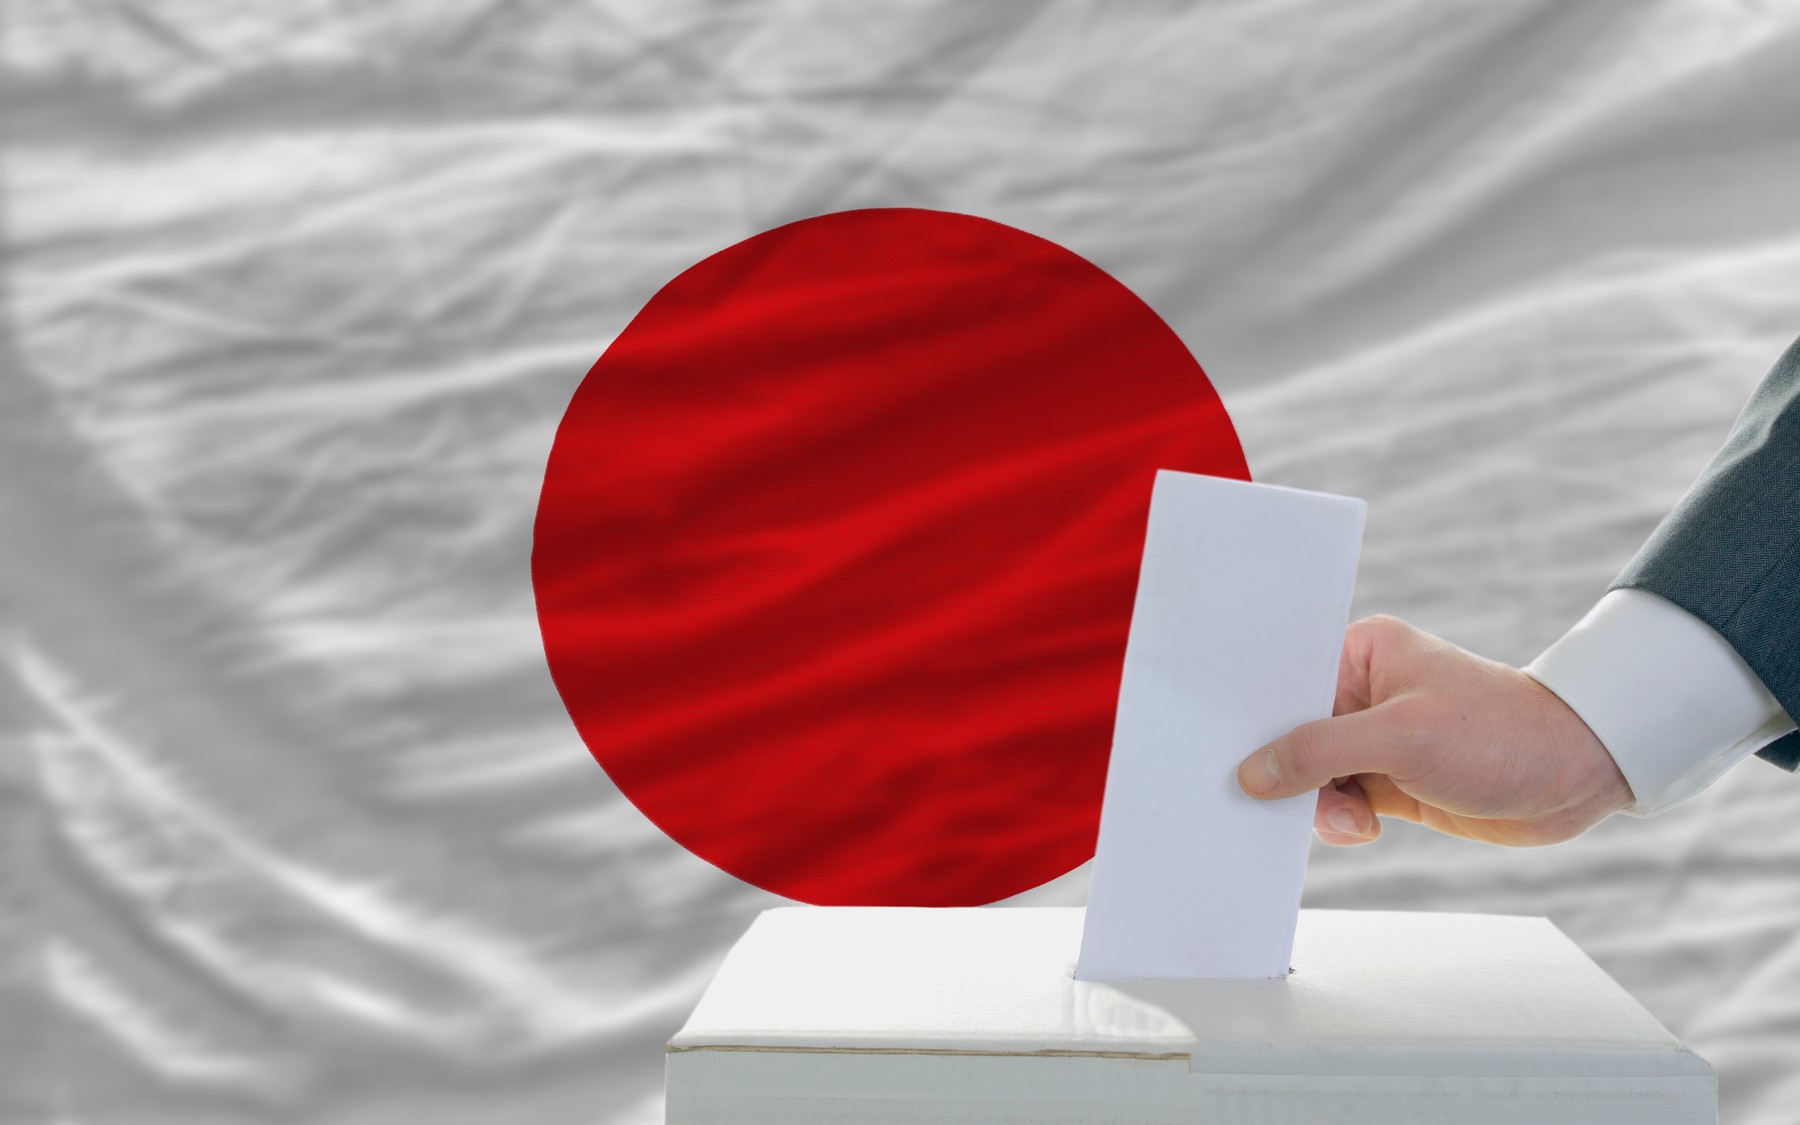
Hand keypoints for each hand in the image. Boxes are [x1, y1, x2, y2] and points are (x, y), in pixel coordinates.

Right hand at [1236, 615, 1634, 846]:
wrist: (1577, 774)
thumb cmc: (1503, 733)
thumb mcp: (1401, 737)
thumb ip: (1319, 753)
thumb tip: (1254, 773)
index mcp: (1360, 653)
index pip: (1284, 682)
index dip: (1252, 718)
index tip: (1227, 753)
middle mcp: (1362, 693)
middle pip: (1290, 734)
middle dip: (1286, 772)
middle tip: (1287, 800)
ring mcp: (1376, 739)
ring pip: (1311, 777)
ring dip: (1319, 805)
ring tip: (1353, 818)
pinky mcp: (1391, 781)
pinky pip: (1338, 803)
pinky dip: (1340, 821)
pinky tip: (1364, 827)